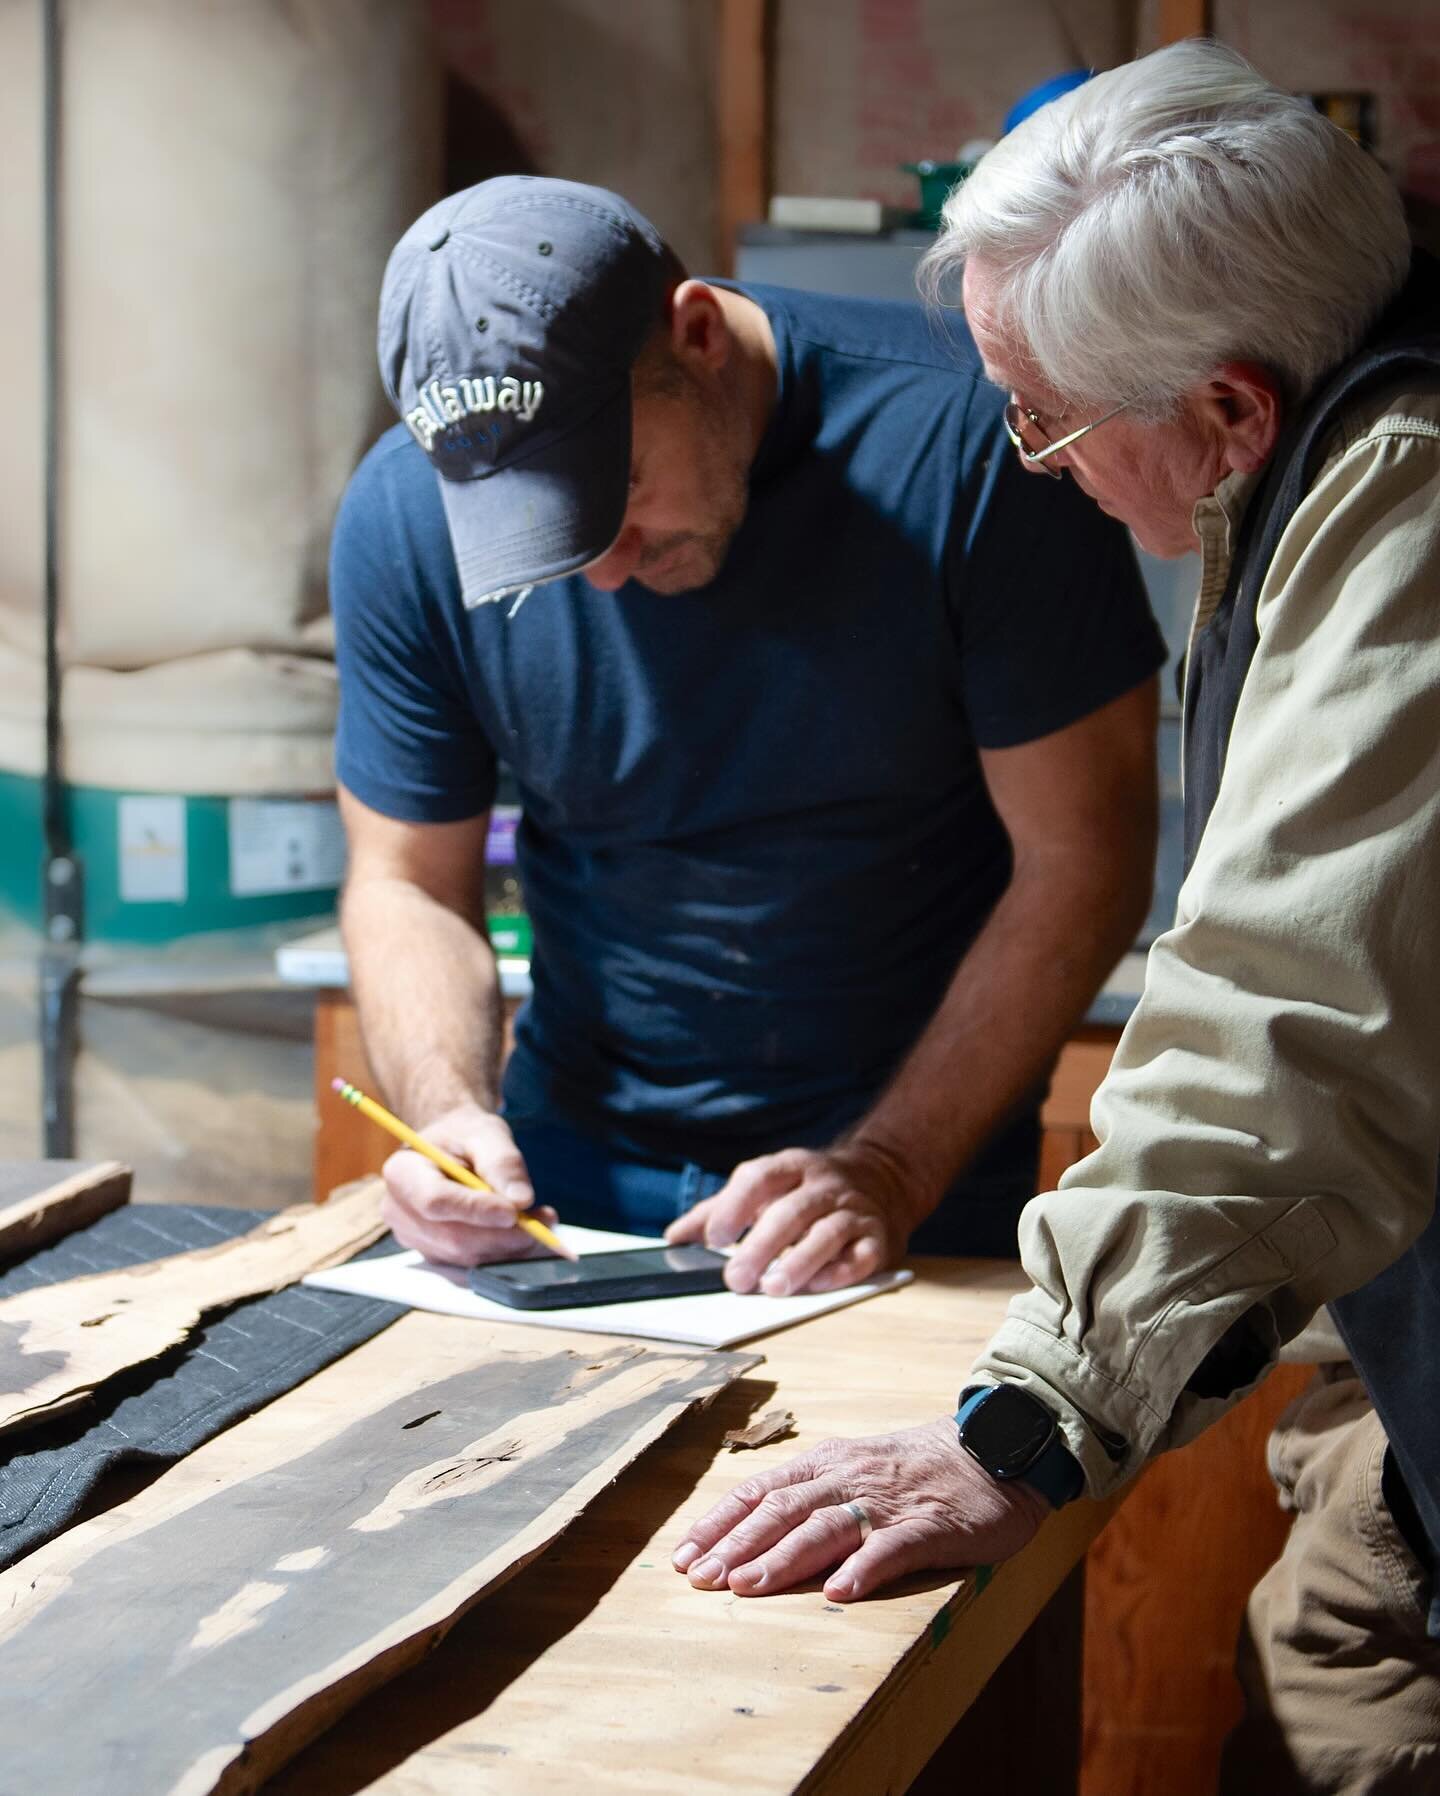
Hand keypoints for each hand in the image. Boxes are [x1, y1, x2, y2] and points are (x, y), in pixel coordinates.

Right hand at [379, 1103, 557, 1266]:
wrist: (451, 1149)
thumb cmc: (465, 1136)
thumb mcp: (486, 1133)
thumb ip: (503, 1162)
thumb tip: (521, 1201)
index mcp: (402, 1173)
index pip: (435, 1201)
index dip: (475, 1211)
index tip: (513, 1211)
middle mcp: (400, 1212)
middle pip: (453, 1238)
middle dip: (502, 1235)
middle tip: (543, 1222)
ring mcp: (415, 1239)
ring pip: (466, 1257)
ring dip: (509, 1246)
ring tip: (542, 1222)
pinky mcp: (435, 1255)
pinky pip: (472, 1265)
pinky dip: (504, 1253)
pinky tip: (526, 1233)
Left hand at [663, 1142, 921, 1294]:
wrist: (882, 1179)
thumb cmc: (807, 1192)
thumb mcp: (767, 1188)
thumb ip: (720, 1209)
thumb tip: (675, 1237)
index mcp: (792, 1167)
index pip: (760, 1177)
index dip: (735, 1206)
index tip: (714, 1238)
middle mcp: (824, 1185)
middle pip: (791, 1211)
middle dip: (761, 1245)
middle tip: (736, 1279)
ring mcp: (854, 1210)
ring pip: (828, 1232)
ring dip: (800, 1261)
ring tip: (774, 1287)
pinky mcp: (878, 1239)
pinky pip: (861, 1255)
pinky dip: (840, 1271)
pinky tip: (816, 1284)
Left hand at [672, 1419, 1047, 1601]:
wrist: (992, 1450)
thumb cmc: (916, 1468)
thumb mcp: (855, 1467)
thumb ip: (811, 1494)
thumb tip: (751, 1528)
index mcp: (826, 1463)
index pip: (759, 1491)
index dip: (719, 1523)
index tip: (683, 1556)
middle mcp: (848, 1477)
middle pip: (783, 1509)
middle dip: (737, 1544)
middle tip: (701, 1579)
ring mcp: (888, 1501)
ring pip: (826, 1527)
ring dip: (784, 1557)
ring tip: (749, 1586)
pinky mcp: (929, 1525)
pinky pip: (891, 1547)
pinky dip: (863, 1568)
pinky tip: (838, 1592)